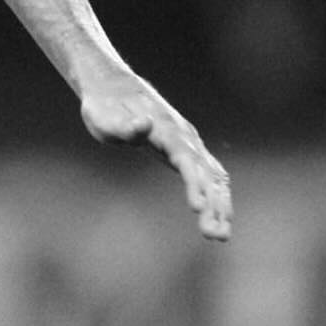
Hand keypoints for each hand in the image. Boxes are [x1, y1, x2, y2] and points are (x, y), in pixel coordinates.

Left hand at [80, 77, 232, 241]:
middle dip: (214, 204)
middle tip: (215, 236)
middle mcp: (184, 137)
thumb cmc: (105, 109)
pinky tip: (220, 219)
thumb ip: (124, 126)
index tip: (198, 208)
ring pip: (214, 176)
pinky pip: (210, 175)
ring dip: (220, 205)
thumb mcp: (104, 118)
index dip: (194, 183)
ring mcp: (189, 143)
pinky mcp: (188, 151)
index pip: (186, 160)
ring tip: (220, 236)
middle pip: (206, 173)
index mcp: (166, 131)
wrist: (115, 89)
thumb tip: (144, 125)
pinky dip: (218, 196)